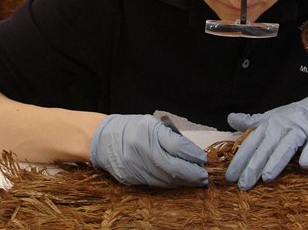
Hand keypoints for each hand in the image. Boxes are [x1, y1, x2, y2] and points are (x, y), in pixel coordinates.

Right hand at [90, 114, 207, 187]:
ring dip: (184, 181)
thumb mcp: (151, 124)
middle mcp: (142, 149)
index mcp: (148, 130)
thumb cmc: (131, 128)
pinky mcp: (131, 178)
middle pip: (174, 166)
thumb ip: (170, 136)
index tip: (202, 159)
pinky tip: (179, 182)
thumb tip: (192, 152)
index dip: (193, 154)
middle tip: (203, 175)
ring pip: (166, 179)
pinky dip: (171, 184)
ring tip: (195, 180)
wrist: (103, 139)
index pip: (177, 146)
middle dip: (192, 173)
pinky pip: (156, 183)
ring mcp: (135, 165)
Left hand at [225, 83, 307, 189]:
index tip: (230, 177)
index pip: (251, 143)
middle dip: (252, 166)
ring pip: (286, 145)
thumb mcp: (273, 117)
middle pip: (265, 146)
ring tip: (266, 177)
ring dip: (276, 161)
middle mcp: (282, 125)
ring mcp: (301, 129)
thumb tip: (230, 118)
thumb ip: (252, 121)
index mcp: (269, 124)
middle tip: (243, 184)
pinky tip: (304, 164)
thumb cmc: (297, 116)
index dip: (239, 160)